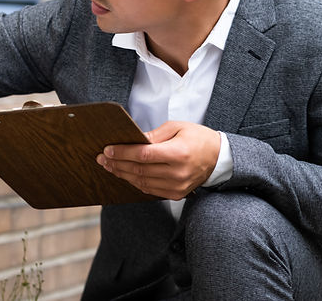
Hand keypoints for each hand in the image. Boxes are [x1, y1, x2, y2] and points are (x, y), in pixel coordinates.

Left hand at [96, 121, 220, 199]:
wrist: (219, 158)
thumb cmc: (198, 138)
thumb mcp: (177, 127)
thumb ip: (154, 135)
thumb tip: (132, 140)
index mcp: (179, 154)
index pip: (144, 155)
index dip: (123, 153)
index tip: (107, 150)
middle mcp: (178, 173)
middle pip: (139, 170)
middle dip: (117, 163)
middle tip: (102, 158)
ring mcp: (177, 186)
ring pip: (142, 182)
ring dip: (122, 174)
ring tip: (109, 166)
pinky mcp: (176, 194)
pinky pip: (149, 190)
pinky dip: (135, 182)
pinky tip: (124, 174)